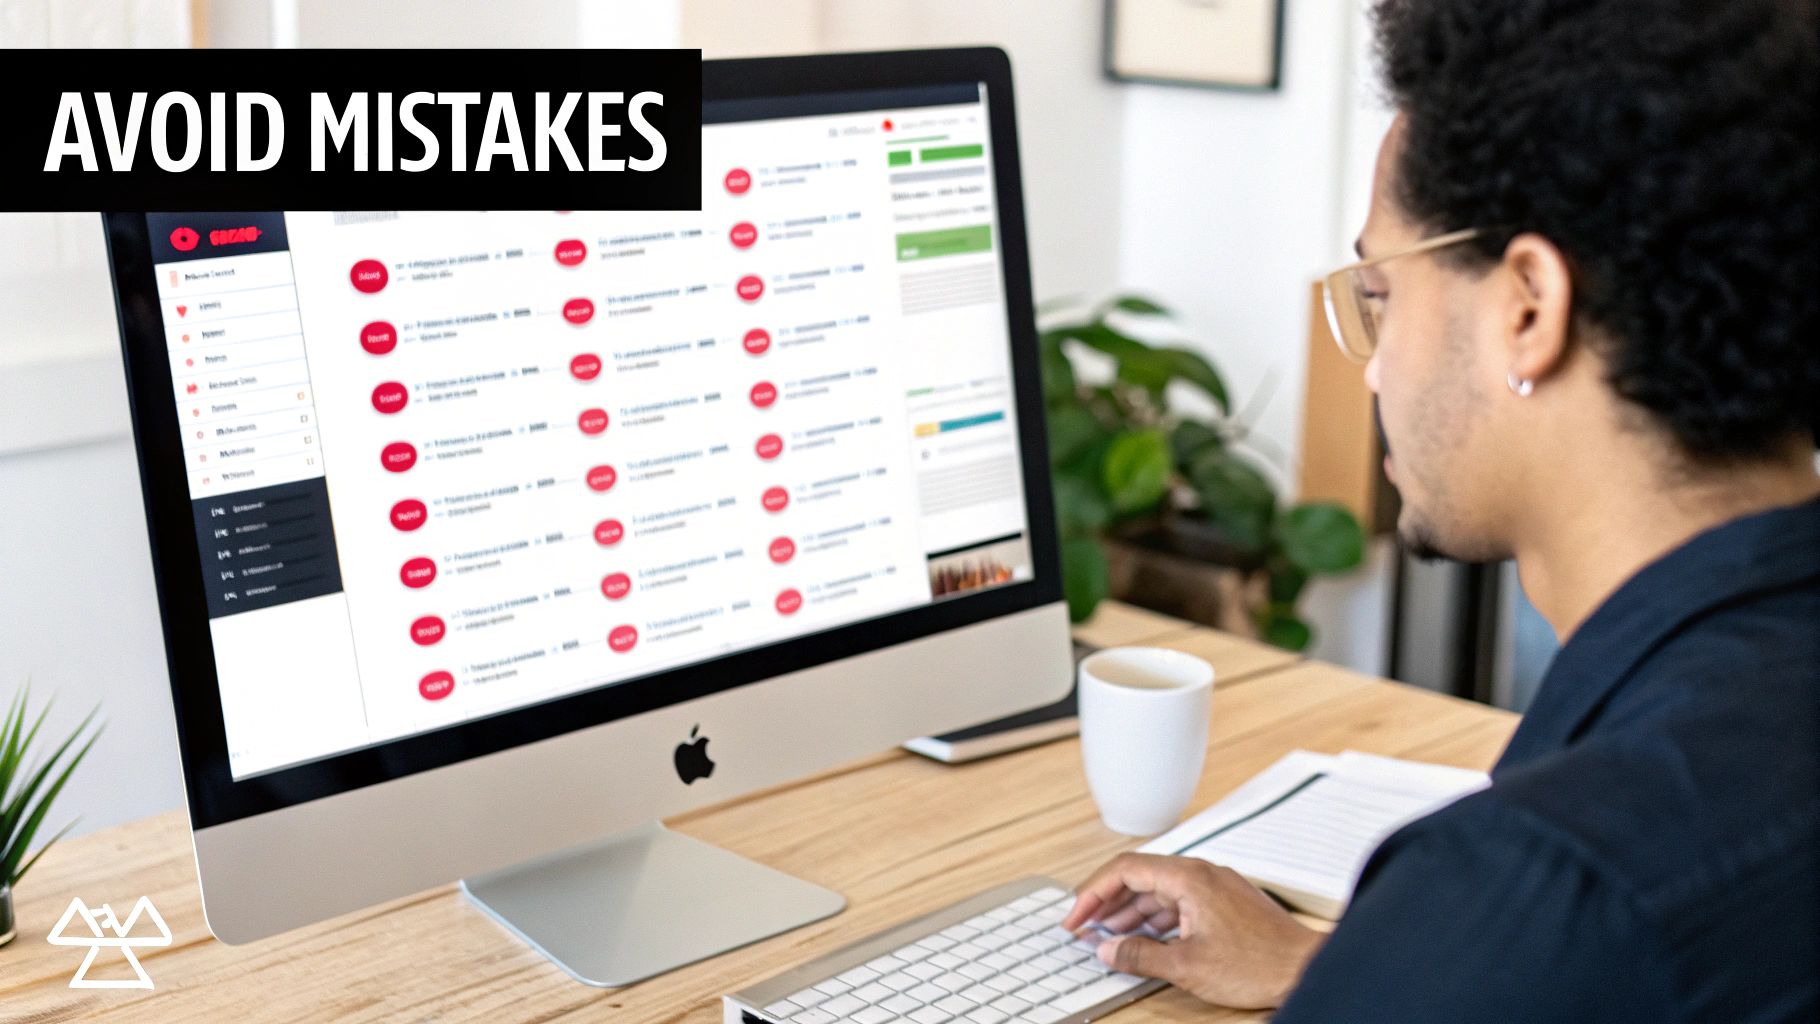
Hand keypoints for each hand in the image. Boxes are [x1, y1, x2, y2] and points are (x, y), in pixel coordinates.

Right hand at [1060, 852, 1325, 1009]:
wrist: (1306, 967)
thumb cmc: (1259, 963)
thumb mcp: (1187, 966)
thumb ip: (1141, 955)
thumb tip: (1108, 949)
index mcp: (1189, 877)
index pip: (1125, 869)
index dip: (1093, 892)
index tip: (1076, 916)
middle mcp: (1201, 873)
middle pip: (1139, 876)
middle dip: (1106, 901)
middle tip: (1084, 926)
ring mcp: (1214, 885)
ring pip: (1158, 889)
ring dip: (1130, 911)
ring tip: (1109, 936)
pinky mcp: (1224, 901)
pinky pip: (1178, 900)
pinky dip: (1155, 916)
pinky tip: (1146, 938)